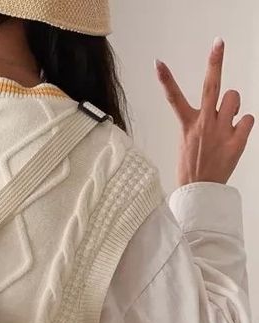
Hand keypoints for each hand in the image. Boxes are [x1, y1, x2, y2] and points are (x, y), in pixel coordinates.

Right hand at [156, 38, 253, 186]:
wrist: (200, 192)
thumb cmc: (192, 169)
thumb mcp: (187, 144)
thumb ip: (202, 123)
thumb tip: (222, 109)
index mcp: (188, 126)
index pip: (173, 98)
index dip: (165, 79)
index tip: (159, 63)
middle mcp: (204, 123)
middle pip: (211, 86)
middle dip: (215, 62)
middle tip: (218, 43)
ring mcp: (221, 130)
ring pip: (234, 98)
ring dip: (234, 106)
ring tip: (228, 120)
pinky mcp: (237, 140)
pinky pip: (248, 119)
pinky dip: (245, 125)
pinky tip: (236, 136)